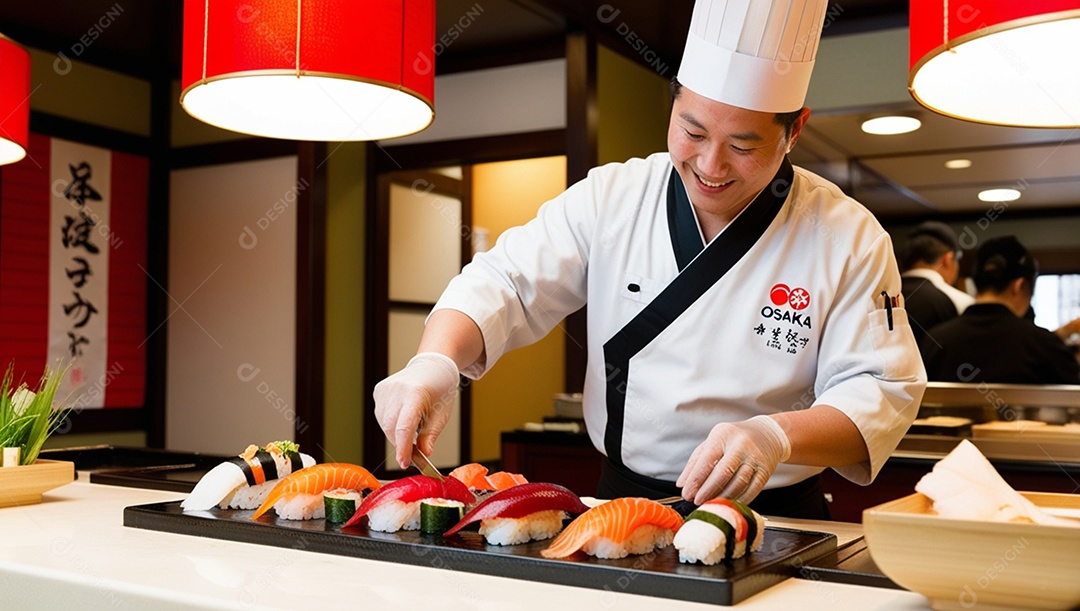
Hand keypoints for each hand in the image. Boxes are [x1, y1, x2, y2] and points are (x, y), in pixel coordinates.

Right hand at [374, 352, 459, 468]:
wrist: (433, 367)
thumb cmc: (439, 390)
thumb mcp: (441, 415)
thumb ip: (430, 436)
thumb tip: (423, 454)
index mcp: (416, 393)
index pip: (404, 426)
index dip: (404, 448)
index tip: (405, 463)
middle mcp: (397, 389)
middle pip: (391, 427)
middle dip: (401, 443)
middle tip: (412, 453)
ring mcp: (386, 389)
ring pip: (384, 423)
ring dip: (396, 433)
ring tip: (413, 426)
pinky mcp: (379, 390)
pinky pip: (381, 415)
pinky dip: (390, 423)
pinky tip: (402, 416)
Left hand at [676, 415, 790, 504]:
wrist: (767, 434)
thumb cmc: (733, 440)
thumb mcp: (713, 442)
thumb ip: (696, 462)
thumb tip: (682, 484)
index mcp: (723, 435)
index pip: (707, 459)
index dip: (696, 479)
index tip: (687, 493)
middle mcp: (741, 445)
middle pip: (723, 472)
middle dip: (708, 490)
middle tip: (697, 502)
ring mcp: (755, 458)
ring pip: (738, 483)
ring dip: (722, 497)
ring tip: (710, 504)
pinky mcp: (766, 471)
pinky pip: (752, 490)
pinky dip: (739, 500)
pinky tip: (728, 504)